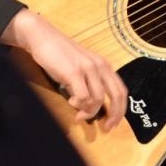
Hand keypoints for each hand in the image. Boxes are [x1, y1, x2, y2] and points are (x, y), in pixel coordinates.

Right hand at [4, 8, 126, 129]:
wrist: (44, 37)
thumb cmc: (61, 55)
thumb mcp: (83, 67)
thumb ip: (91, 82)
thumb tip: (92, 106)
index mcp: (105, 65)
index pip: (121, 90)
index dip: (121, 109)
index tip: (114, 122)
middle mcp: (101, 66)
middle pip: (116, 96)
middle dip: (114, 115)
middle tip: (106, 127)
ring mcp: (88, 68)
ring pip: (97, 99)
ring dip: (89, 112)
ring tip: (79, 115)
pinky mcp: (73, 72)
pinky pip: (82, 96)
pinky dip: (79, 104)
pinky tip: (71, 102)